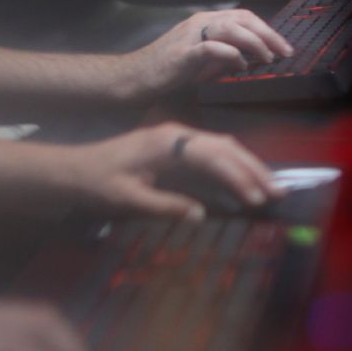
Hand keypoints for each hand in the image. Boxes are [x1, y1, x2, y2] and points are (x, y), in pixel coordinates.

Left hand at [61, 122, 280, 218]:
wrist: (72, 170)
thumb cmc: (97, 184)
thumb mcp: (127, 199)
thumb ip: (165, 206)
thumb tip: (201, 216)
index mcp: (167, 144)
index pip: (214, 158)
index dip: (238, 178)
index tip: (257, 200)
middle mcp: (177, 134)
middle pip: (226, 147)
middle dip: (254, 170)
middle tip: (279, 193)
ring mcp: (178, 136)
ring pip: (224, 146)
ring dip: (249, 165)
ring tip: (271, 186)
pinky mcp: (177, 144)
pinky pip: (214, 149)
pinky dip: (235, 162)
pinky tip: (247, 176)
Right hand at [121, 8, 291, 100]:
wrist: (135, 78)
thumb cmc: (168, 71)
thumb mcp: (203, 60)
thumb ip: (225, 56)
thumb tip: (251, 59)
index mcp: (205, 20)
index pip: (245, 17)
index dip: (268, 29)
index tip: (284, 46)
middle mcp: (199, 22)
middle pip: (244, 18)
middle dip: (269, 35)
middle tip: (286, 52)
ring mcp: (190, 35)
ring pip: (232, 28)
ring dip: (256, 43)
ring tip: (268, 59)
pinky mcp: (183, 53)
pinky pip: (213, 47)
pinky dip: (232, 56)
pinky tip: (241, 67)